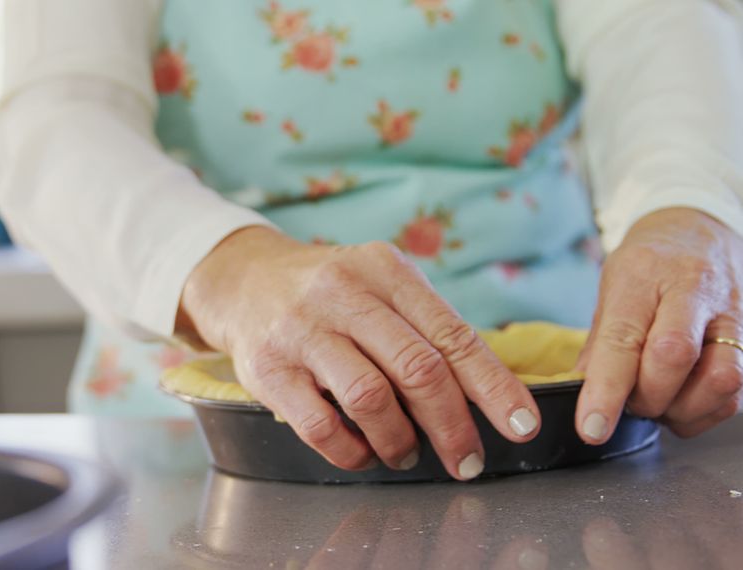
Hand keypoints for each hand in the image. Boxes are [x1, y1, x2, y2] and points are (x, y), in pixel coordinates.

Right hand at [178, 226, 541, 479]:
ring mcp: (300, 331)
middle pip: (417, 369)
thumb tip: (482, 395)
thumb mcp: (378, 285)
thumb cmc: (328, 292)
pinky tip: (361, 452)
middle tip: (467, 459)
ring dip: (400, 440)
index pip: (452, 333)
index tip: (519, 424)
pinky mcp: (267, 369)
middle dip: (453, 425)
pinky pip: (319, 426)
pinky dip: (350, 451)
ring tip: (406, 453)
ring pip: (370, 399)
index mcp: (384, 270)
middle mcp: (342, 294)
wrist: (243, 279)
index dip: (493, 386)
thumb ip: (423, 327)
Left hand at [577, 208, 742, 441]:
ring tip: (659, 402)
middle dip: (646, 397)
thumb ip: (600, 343)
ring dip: (682, 409)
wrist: (698, 230)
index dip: (606, 389)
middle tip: (630, 402)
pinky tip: (683, 401)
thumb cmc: (648, 265)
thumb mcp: (611, 289)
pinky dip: (704, 411)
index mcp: (643, 276)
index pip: (624, 339)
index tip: (592, 426)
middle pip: (674, 358)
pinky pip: (736, 392)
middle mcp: (693, 293)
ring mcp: (730, 315)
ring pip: (721, 379)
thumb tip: (580, 391)